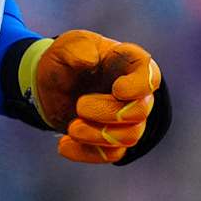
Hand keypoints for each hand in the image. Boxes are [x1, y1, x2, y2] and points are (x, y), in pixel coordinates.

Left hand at [19, 29, 168, 164]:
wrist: (49, 85)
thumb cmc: (66, 59)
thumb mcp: (66, 45)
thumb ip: (77, 47)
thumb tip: (90, 59)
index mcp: (129, 63)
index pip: (150, 77)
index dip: (139, 87)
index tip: (117, 89)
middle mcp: (135, 93)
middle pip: (140, 112)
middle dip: (108, 113)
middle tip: (80, 106)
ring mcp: (126, 118)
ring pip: (129, 137)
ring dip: (98, 135)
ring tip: (71, 127)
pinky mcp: (112, 140)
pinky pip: (111, 154)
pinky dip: (86, 152)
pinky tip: (63, 144)